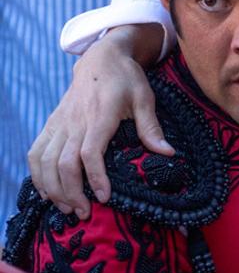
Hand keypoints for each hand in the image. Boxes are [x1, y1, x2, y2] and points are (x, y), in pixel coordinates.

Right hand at [27, 25, 169, 217]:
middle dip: (71, 192)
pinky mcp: (51, 124)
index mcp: (100, 116)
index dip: (94, 177)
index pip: (90, 152)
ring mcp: (59, 123)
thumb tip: (168, 153)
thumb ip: (152, 128)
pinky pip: (36, 152)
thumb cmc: (126, 80)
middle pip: (63, 163)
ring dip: (52, 188)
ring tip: (67, 208)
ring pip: (45, 161)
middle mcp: (75, 122)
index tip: (104, 197)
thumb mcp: (145, 99)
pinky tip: (47, 191)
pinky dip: (37, 174)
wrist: (100, 59)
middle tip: (84, 213)